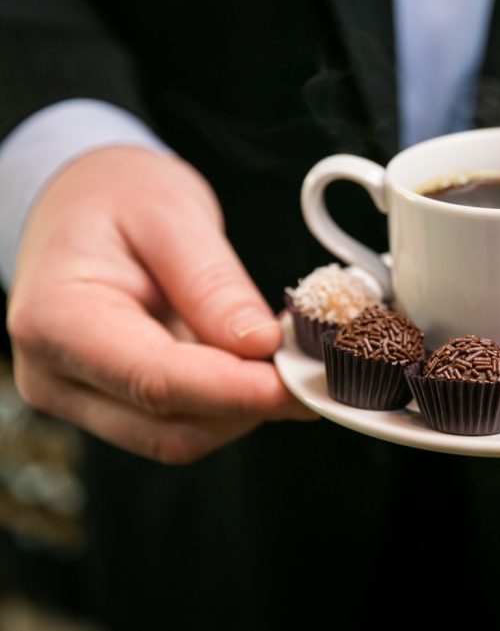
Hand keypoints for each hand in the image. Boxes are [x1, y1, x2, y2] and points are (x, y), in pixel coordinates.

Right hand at [6, 146, 316, 464]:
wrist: (80, 198)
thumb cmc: (117, 194)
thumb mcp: (172, 215)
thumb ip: (212, 283)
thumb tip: (260, 343)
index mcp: (56, 319)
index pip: (155, 381)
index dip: (235, 391)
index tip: (297, 382)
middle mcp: (56, 374)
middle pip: (169, 427)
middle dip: (249, 405)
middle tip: (312, 367)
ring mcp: (80, 396)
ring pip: (180, 436)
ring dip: (244, 408)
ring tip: (287, 356)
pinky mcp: (112, 403)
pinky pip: (180, 421)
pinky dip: (230, 401)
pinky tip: (258, 363)